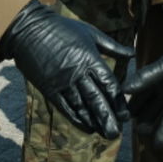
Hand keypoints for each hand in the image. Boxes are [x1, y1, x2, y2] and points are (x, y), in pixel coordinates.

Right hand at [0, 0, 133, 139]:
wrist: (29, 29)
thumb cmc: (62, 28)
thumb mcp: (91, 33)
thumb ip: (112, 47)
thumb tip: (133, 53)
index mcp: (90, 58)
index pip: (108, 83)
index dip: (118, 101)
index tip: (126, 115)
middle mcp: (78, 73)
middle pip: (96, 99)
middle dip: (108, 117)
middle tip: (117, 133)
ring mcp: (63, 82)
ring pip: (81, 106)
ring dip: (94, 121)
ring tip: (105, 134)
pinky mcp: (49, 88)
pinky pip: (65, 107)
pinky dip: (76, 118)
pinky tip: (86, 127)